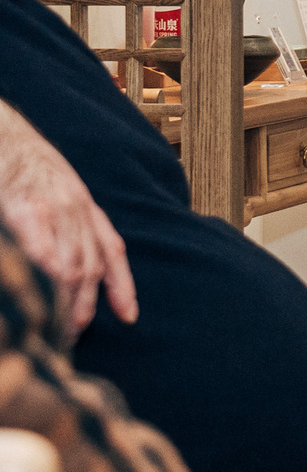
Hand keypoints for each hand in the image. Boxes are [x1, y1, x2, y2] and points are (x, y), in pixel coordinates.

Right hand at [0, 102, 133, 340]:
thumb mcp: (57, 190)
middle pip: (91, 267)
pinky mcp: (25, 207)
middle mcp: (77, 210)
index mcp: (85, 207)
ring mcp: (52, 208)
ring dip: (67, 300)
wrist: (3, 133)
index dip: (122, 285)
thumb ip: (68, 224)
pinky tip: (45, 287)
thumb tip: (66, 266)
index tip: (128, 316)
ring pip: (70, 262)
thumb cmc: (25, 166)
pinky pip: (40, 243)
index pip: (112, 251)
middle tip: (73, 338)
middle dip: (84, 305)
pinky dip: (46, 267)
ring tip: (58, 331)